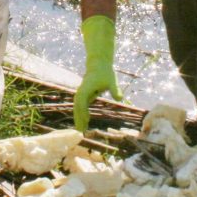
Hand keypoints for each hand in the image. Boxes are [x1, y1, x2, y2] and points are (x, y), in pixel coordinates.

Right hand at [74, 15, 121, 130]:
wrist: (98, 64)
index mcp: (86, 88)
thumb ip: (115, 89)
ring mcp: (81, 93)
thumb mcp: (112, 80)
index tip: (86, 121)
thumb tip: (120, 99)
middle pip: (77, 107)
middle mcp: (81, 91)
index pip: (82, 102)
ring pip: (77, 108)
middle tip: (80, 132)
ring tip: (81, 129)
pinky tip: (85, 122)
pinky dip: (81, 114)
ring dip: (79, 118)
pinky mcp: (83, 95)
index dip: (83, 112)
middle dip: (78, 119)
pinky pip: (80, 106)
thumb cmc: (105, 72)